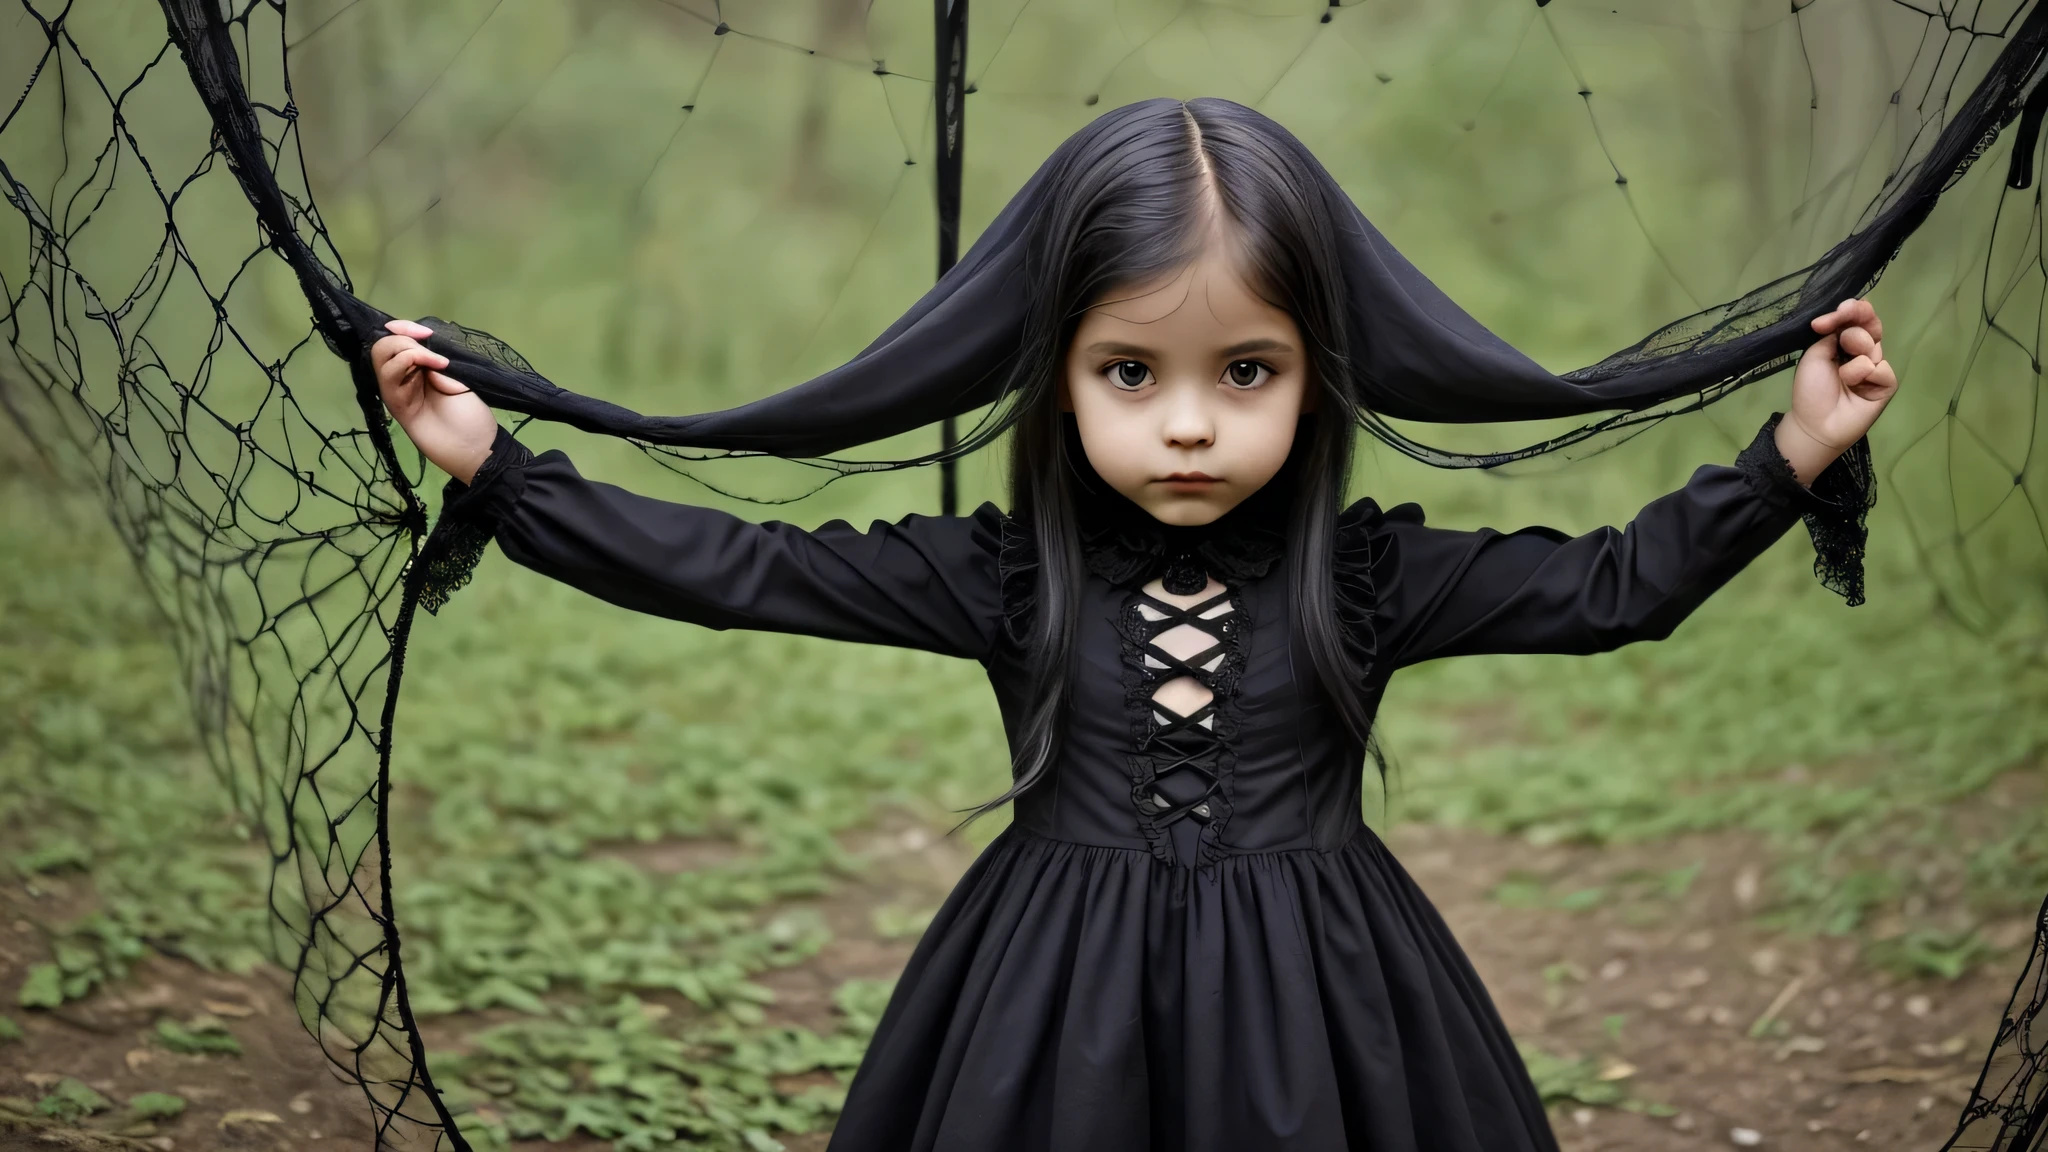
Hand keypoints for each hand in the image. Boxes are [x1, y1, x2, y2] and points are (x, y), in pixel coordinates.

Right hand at [372, 319, 497, 483]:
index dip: (403, 328)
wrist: (476, 446)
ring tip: (438, 362)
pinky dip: (410, 360)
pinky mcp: (395, 403)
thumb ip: (435, 357)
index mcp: (416, 368)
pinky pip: (389, 374)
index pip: (396, 338)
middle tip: (431, 349)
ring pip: (381, 355)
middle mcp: (402, 377)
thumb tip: (420, 343)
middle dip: (405, 338)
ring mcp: (396, 390)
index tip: (425, 331)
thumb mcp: (457, 376)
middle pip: (384, 345)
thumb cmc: (471, 414)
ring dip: (409, 350)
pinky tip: (437, 366)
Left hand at [1776, 297, 1899, 484]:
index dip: (1852, 310)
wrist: (1816, 423)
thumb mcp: (1814, 355)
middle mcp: (1863, 351)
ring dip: (1855, 357)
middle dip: (1854, 330)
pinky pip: (1881, 369)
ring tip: (1842, 376)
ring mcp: (1877, 367)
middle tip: (1842, 343)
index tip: (1841, 311)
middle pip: (1871, 325)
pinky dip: (1864, 375)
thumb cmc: (1811, 390)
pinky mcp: (1887, 384)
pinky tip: (1854, 388)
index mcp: (1844, 342)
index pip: (1857, 317)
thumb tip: (1845, 319)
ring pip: (1874, 346)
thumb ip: (1832, 334)